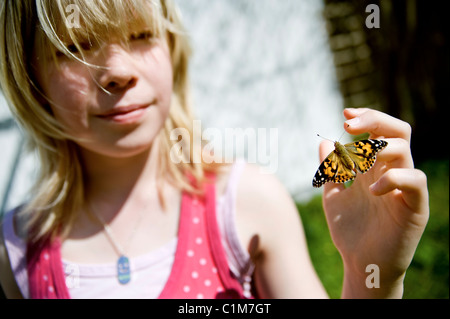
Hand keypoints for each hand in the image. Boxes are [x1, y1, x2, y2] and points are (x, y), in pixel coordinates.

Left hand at [319, 108, 428, 297]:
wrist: (360, 262)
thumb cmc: (350, 230)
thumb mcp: (333, 195)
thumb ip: (331, 170)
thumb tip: (323, 141)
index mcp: (374, 168)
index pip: (380, 131)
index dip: (367, 118)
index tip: (345, 114)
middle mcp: (392, 173)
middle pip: (397, 132)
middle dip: (374, 121)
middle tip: (349, 125)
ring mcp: (404, 189)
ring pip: (405, 151)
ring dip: (378, 148)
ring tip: (356, 162)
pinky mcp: (414, 207)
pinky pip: (415, 181)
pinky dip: (392, 178)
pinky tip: (370, 190)